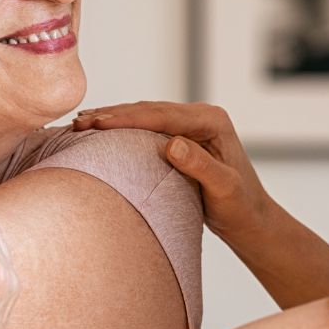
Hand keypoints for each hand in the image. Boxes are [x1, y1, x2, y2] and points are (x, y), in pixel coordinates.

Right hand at [73, 101, 274, 243]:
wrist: (250, 218)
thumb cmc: (240, 207)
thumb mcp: (224, 189)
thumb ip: (201, 166)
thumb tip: (171, 144)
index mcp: (212, 121)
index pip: (162, 115)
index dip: (127, 118)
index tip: (97, 123)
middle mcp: (201, 116)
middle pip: (149, 110)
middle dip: (112, 115)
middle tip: (79, 121)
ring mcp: (190, 125)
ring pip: (145, 115)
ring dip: (113, 118)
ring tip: (81, 122)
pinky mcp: (181, 136)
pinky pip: (147, 127)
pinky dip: (122, 128)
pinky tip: (100, 131)